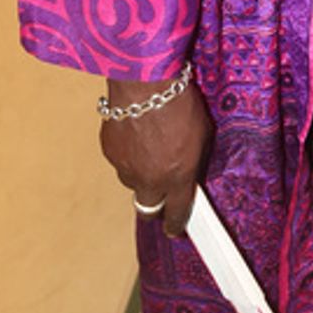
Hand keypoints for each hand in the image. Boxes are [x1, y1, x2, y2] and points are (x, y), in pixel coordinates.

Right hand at [100, 76, 212, 237]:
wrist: (145, 83)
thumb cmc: (179, 103)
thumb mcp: (203, 133)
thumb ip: (196, 160)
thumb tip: (191, 171)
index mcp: (178, 177)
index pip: (177, 213)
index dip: (176, 224)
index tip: (175, 229)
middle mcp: (150, 179)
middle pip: (148, 210)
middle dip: (155, 206)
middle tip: (161, 194)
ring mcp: (126, 168)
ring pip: (132, 183)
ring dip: (140, 174)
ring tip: (150, 148)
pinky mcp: (110, 153)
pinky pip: (120, 161)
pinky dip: (127, 153)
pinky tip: (136, 133)